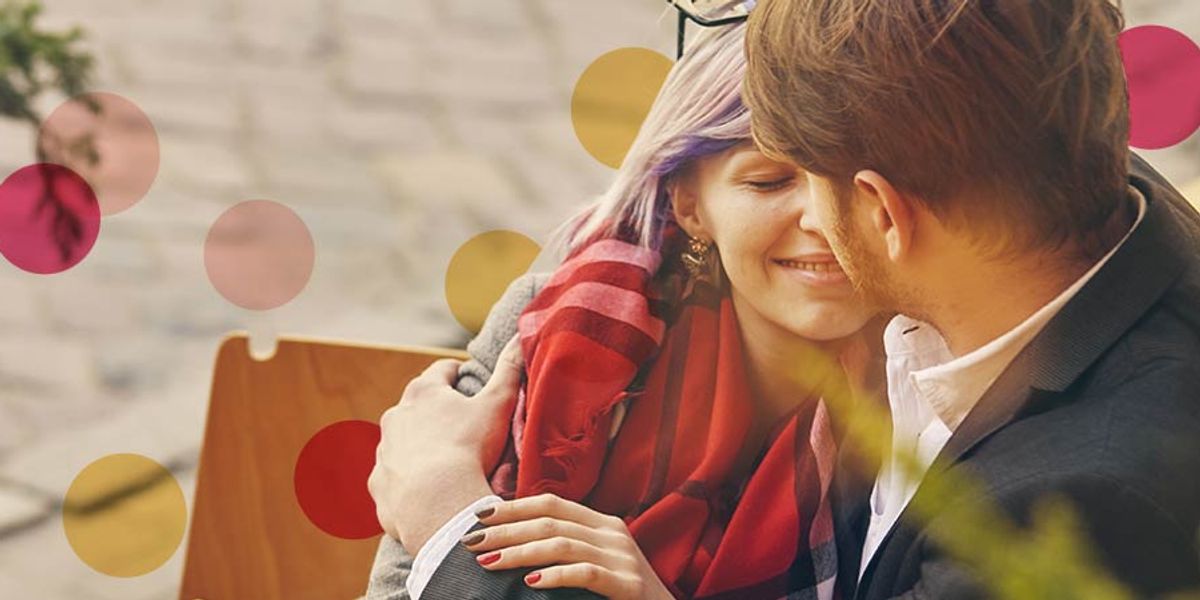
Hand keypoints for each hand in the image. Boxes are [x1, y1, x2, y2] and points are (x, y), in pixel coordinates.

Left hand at [368, 337, 523, 552]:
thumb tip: (520, 337)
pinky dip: (406, 477)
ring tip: (443, 460)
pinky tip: (425, 488)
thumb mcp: (497, 405)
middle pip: (417, 404)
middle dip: (435, 410)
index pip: (442, 370)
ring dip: (418, 444)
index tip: (466, 378)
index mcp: (424, 392)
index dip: (457, 372)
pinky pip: (392, 474)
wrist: (436, 502)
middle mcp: (396, 415)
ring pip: (401, 439)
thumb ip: (509, 370)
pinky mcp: (378, 481)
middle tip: (459, 423)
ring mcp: (384, 449)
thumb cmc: (469, 448)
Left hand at [460, 493, 674, 599]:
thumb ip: (566, 547)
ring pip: (562, 545)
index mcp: (603, 523)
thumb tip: (512, 541)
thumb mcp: (595, 562)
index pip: (551, 504)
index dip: (513, 507)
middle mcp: (613, 533)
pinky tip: (530, 582)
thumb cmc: (620, 594)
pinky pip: (586, 573)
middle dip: (506, 530)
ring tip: (489, 562)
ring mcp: (623, 558)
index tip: (478, 515)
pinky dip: (556, 575)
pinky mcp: (628, 585)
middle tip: (471, 542)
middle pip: (550, 522)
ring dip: (519, 552)